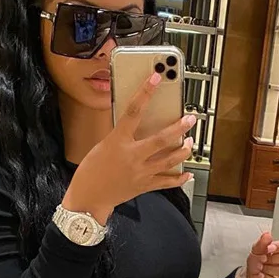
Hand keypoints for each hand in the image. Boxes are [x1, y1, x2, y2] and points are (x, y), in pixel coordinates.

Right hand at [62, 72, 195, 223]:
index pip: (134, 111)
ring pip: (169, 160)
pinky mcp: (144, 186)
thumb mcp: (101, 146)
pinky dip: (179, 179)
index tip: (155, 78)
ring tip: (191, 142)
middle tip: (191, 119)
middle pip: (161, 139)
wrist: (88, 199)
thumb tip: (135, 126)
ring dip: (184, 150)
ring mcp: (141, 172)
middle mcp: (132, 156)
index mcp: (118, 142)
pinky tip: (188, 173)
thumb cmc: (90, 172)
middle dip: (179, 128)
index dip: (145, 92)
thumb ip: (120, 136)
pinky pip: (166, 183)